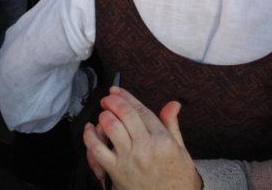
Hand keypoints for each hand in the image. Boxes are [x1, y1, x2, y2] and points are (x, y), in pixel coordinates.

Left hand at [82, 87, 201, 189]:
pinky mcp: (116, 172)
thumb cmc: (178, 180)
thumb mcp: (182, 152)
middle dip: (113, 102)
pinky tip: (90, 130)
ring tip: (103, 114)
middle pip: (125, 114)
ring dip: (104, 116)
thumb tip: (173, 104)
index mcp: (163, 141)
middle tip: (107, 99)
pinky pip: (97, 149)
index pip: (142, 111)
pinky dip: (90, 136)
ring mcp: (130, 160)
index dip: (127, 97)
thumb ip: (172, 125)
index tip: (117, 90)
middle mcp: (146, 148)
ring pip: (111, 127)